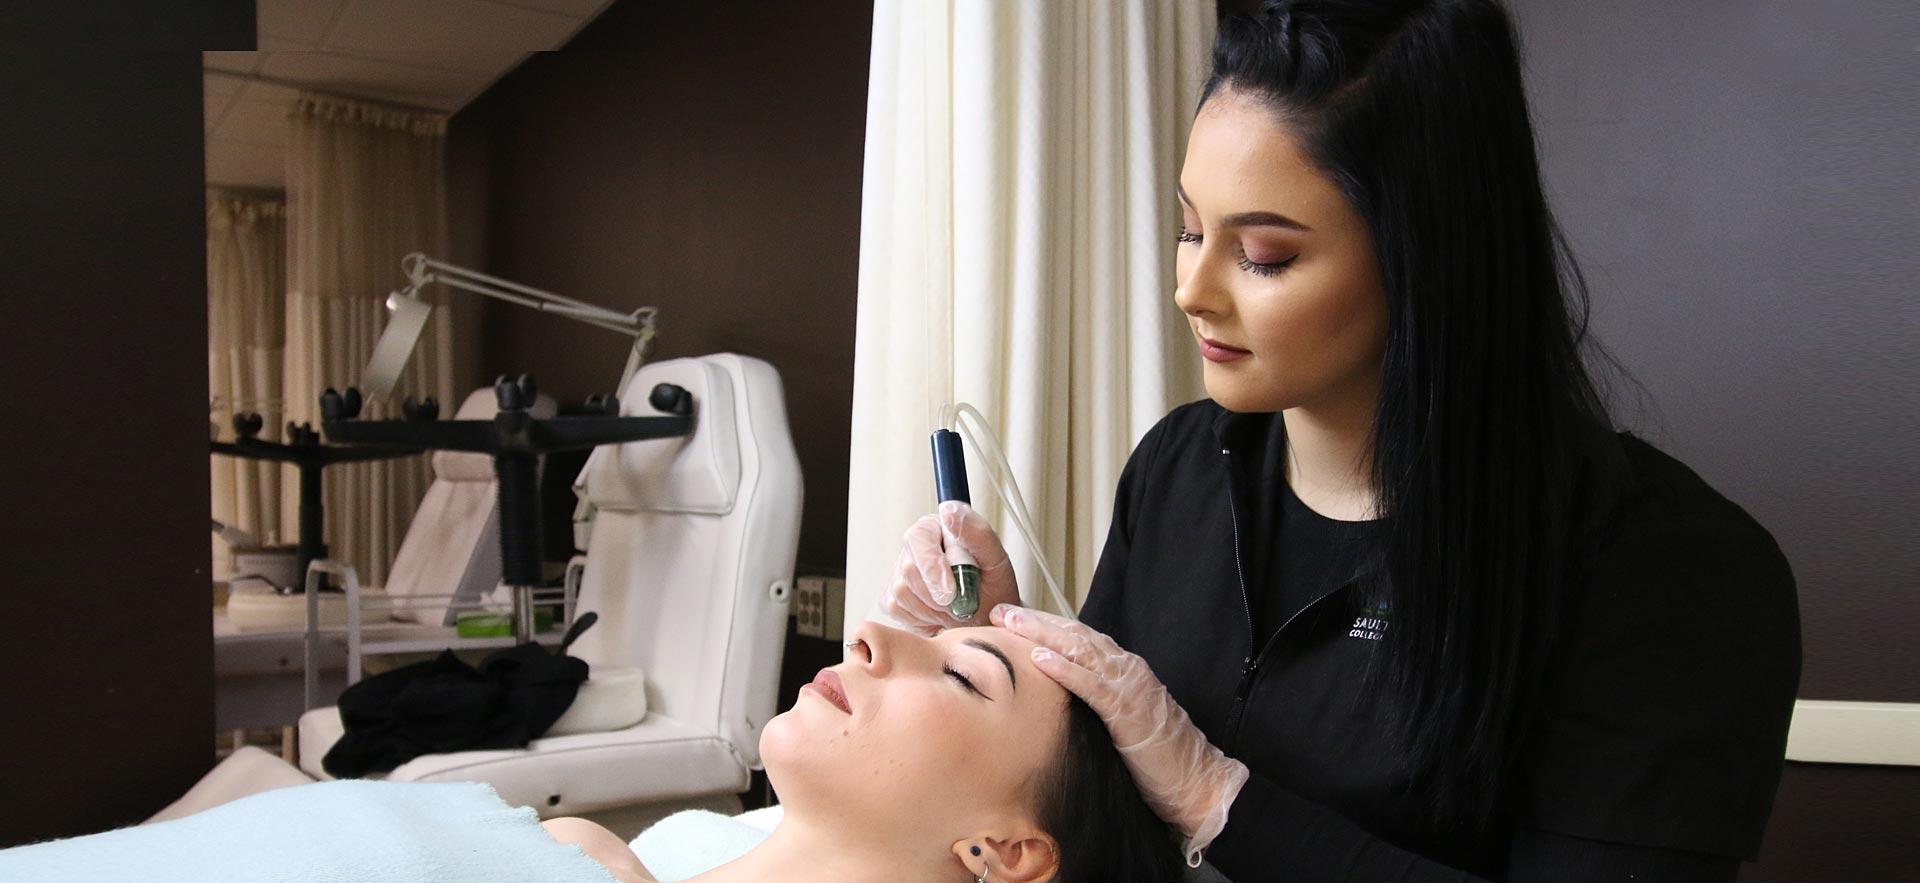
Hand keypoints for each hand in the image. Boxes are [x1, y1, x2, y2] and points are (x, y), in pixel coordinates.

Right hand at [881, 501, 1021, 633]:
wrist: (986, 620)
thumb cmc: (992, 588)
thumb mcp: (996, 559)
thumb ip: (977, 532)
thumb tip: (948, 511)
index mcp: (936, 529)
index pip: (918, 538)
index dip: (932, 566)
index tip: (950, 591)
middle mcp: (915, 547)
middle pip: (908, 568)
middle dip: (938, 593)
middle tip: (961, 602)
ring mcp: (899, 572)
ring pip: (902, 592)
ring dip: (933, 608)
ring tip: (954, 607)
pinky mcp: (892, 598)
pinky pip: (897, 610)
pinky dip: (922, 618)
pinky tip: (939, 614)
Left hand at [991, 604, 1248, 865]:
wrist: (1195, 778)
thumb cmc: (1158, 754)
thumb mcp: (1122, 717)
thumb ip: (1098, 697)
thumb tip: (1059, 694)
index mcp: (1124, 668)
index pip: (1079, 637)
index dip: (1045, 624)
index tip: (1013, 616)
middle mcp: (1126, 668)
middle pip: (1075, 635)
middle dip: (1037, 621)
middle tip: (1003, 610)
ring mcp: (1129, 686)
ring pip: (1081, 650)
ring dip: (1043, 635)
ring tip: (1013, 624)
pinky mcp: (1128, 711)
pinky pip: (1091, 685)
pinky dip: (1065, 669)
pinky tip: (1040, 659)